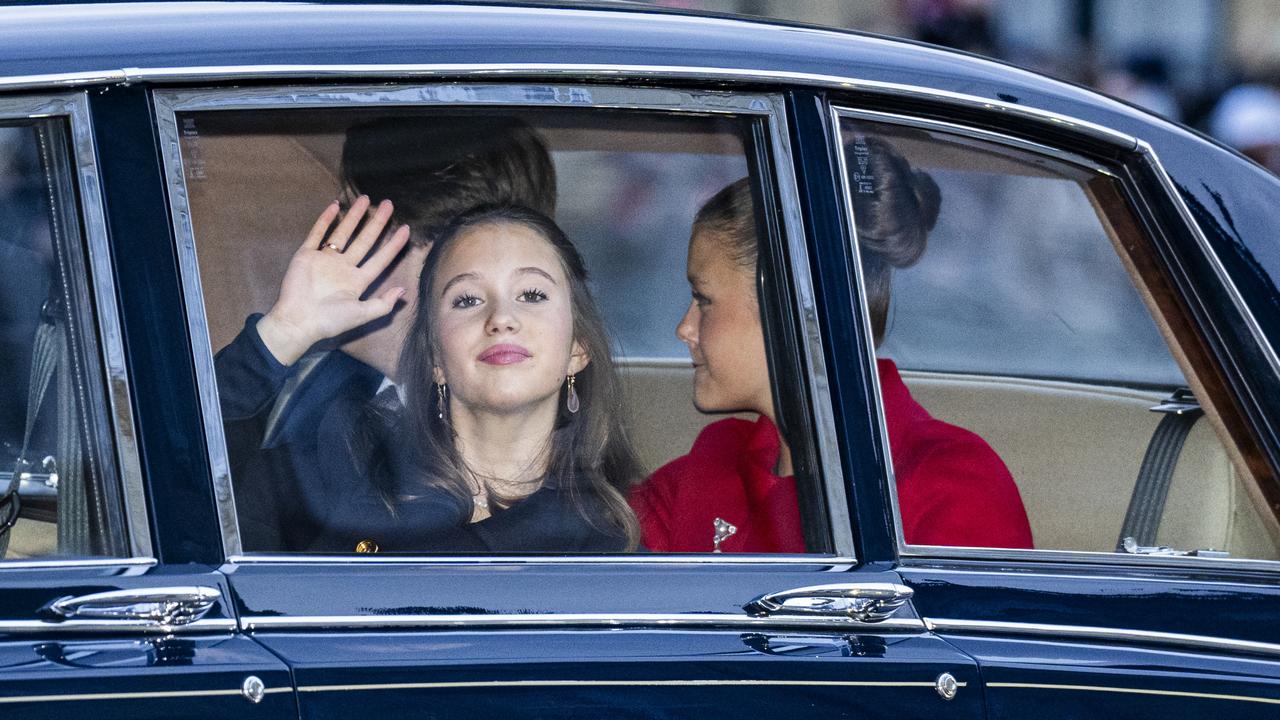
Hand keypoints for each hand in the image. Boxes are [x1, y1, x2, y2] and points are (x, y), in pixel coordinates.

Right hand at [256, 196, 410, 365]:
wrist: (298, 321)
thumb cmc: (330, 320)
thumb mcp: (361, 315)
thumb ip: (383, 304)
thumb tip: (403, 290)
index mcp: (357, 281)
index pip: (380, 259)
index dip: (394, 245)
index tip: (406, 229)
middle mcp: (343, 267)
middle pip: (365, 240)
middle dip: (377, 223)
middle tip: (389, 204)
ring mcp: (325, 259)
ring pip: (343, 233)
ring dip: (354, 216)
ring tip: (365, 199)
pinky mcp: (306, 255)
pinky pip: (317, 234)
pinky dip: (325, 219)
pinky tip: (335, 206)